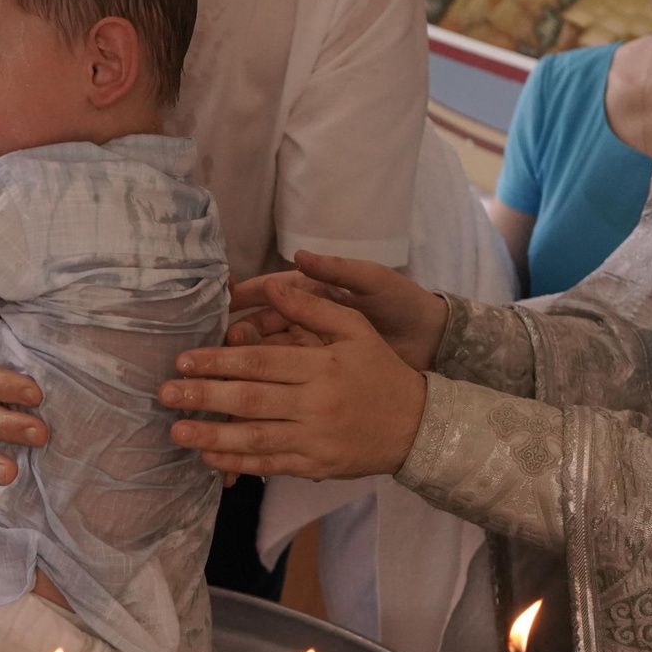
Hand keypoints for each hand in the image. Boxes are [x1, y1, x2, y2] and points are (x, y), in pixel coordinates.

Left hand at [159, 275, 428, 479]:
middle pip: (250, 399)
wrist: (418, 425)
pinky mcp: (316, 465)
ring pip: (256, 437)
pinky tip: (209, 457)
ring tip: (176, 430)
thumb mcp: (355, 329)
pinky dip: (238, 462)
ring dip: (212, 434)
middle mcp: (316, 403)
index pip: (261, 362)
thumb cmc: (380, 371)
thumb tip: (273, 284)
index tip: (184, 359)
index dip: (219, 361)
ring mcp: (315, 438)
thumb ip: (313, 307)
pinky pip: (271, 464)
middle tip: (165, 392)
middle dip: (204, 395)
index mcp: (322, 365)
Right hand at [228, 251, 448, 370]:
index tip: (220, 302)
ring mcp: (309, 349)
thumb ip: (336, 270)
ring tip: (227, 371)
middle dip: (237, 333)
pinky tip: (248, 396)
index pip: (269, 291)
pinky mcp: (317, 375)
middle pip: (260, 325)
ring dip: (245, 362)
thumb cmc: (401, 302)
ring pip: (267, 355)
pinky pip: (285, 379)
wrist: (431, 340)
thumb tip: (297, 256)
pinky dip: (266, 385)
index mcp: (313, 291)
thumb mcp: (372, 282)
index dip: (244, 295)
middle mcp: (304, 320)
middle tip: (221, 343)